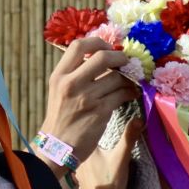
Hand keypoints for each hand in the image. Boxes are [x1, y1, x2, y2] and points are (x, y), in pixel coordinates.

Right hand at [38, 37, 135, 162]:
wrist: (58, 147)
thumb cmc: (61, 116)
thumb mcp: (59, 90)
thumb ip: (74, 72)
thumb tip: (101, 55)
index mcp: (59, 76)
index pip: (78, 45)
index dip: (98, 42)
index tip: (107, 48)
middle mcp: (71, 84)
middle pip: (102, 56)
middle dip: (119, 57)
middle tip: (125, 62)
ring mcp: (86, 97)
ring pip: (117, 77)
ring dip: (128, 79)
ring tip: (128, 83)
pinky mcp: (100, 111)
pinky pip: (122, 94)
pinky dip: (130, 93)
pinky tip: (130, 95)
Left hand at [80, 116, 138, 188]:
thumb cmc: (110, 183)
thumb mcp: (122, 158)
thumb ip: (129, 138)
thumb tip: (139, 118)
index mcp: (86, 150)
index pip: (91, 133)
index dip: (98, 127)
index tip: (103, 123)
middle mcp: (77, 158)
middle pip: (87, 144)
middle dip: (94, 140)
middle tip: (102, 135)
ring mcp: (77, 170)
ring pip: (84, 156)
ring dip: (92, 154)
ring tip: (101, 152)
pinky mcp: (79, 180)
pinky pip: (84, 168)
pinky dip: (90, 166)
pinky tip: (97, 168)